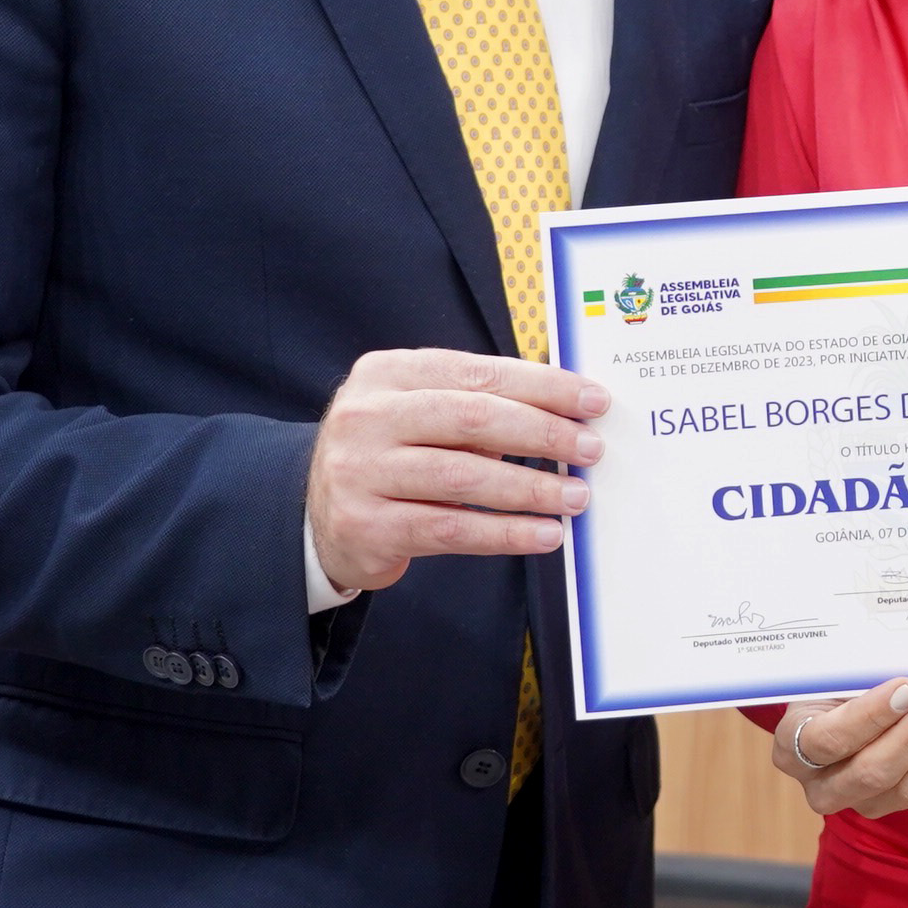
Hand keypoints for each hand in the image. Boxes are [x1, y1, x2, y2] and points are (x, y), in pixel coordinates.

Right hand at [307, 348, 608, 594]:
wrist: (315, 515)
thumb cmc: (390, 454)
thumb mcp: (418, 412)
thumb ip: (476, 403)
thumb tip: (567, 413)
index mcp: (387, 373)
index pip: (478, 373)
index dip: (543, 386)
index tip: (592, 401)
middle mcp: (367, 416)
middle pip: (473, 419)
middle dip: (543, 434)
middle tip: (590, 450)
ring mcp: (361, 472)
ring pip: (464, 477)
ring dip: (531, 489)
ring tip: (575, 497)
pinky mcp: (366, 526)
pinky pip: (451, 530)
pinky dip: (505, 533)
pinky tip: (543, 535)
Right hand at [769, 679, 907, 816]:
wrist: (843, 707)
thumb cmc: (837, 685)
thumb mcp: (835, 674)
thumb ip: (864, 674)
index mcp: (792, 747)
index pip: (828, 740)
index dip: (872, 715)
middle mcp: (821, 786)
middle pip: (871, 772)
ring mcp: (860, 802)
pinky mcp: (895, 805)